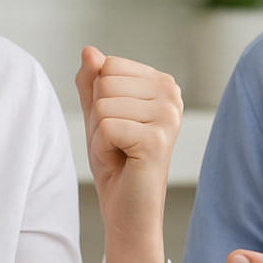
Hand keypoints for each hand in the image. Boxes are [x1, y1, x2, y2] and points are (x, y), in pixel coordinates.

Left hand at [74, 46, 181, 262]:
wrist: (127, 212)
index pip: (107, 65)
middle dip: (98, 117)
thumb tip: (90, 51)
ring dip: (100, 135)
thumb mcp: (97, 114)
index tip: (116, 126)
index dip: (99, 99)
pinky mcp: (157, 139)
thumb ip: (91, 81)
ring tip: (121, 153)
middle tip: (117, 143)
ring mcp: (168, 116)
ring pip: (102, 105)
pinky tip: (122, 162)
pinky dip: (103, 149)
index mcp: (162, 83)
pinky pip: (106, 126)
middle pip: (104, 82)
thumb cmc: (116, 162)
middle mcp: (172, 94)